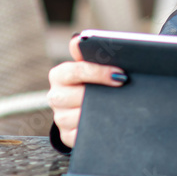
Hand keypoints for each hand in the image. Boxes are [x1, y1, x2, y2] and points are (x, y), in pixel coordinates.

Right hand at [47, 33, 125, 148]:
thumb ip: (90, 52)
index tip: (120, 74)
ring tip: (117, 108)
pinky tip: (109, 124)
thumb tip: (79, 39)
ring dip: (99, 113)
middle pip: (74, 96)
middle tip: (121, 92)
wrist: (92, 107)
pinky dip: (95, 131)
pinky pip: (79, 136)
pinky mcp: (67, 136)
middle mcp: (56, 96)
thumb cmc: (95, 81)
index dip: (99, 72)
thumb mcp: (94, 65)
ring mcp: (60, 118)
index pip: (75, 71)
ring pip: (77, 117)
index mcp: (60, 75)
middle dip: (99, 95)